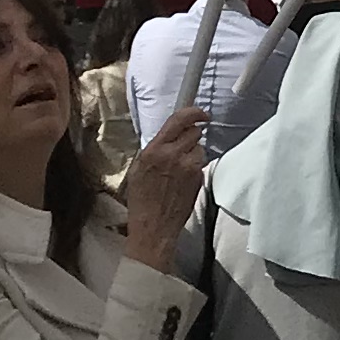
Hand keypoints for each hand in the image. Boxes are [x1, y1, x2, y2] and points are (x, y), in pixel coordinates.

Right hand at [122, 110, 203, 270]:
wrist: (153, 227)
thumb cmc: (142, 200)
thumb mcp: (138, 169)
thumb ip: (154, 149)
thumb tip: (169, 136)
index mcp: (155, 150)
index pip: (179, 120)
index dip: (193, 112)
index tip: (201, 113)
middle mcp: (173, 155)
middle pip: (194, 132)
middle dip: (191, 136)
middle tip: (182, 147)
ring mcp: (189, 167)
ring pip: (200, 148)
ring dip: (193, 154)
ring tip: (180, 169)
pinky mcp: (198, 179)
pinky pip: (201, 165)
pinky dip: (195, 169)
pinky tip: (183, 181)